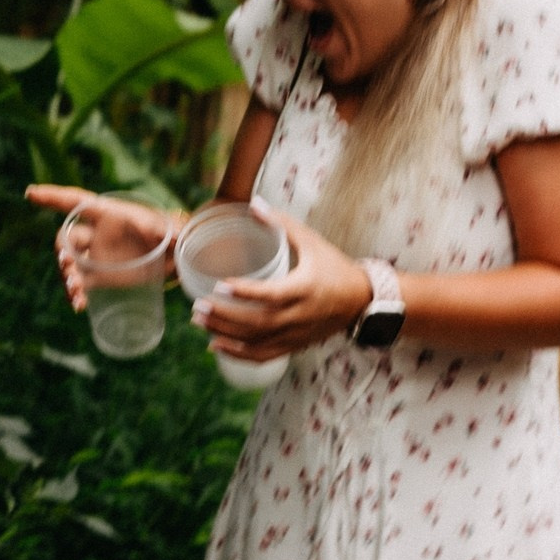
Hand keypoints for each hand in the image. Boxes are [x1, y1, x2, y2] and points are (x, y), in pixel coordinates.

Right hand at [25, 184, 179, 311]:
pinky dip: (77, 294)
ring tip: (75, 290)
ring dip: (67, 275)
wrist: (177, 256)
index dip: (52, 197)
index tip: (30, 193)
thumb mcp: (169, 230)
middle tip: (68, 265)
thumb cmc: (171, 233)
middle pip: (69, 238)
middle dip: (63, 251)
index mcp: (107, 215)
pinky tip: (79, 305)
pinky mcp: (102, 276)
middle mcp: (96, 233)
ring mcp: (96, 255)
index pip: (75, 201)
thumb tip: (168, 234)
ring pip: (71, 263)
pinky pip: (81, 283)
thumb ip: (168, 231)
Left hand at [196, 203, 372, 360]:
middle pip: (256, 323)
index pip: (271, 295)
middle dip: (224, 317)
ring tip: (200, 321)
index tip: (219, 284)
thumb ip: (282, 223)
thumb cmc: (335, 267)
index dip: (245, 292)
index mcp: (304, 288)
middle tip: (197, 307)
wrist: (362, 300)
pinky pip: (263, 355)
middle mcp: (299, 315)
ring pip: (256, 341)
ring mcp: (296, 334)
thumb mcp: (313, 242)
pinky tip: (216, 345)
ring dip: (225, 334)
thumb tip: (253, 204)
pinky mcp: (294, 345)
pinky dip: (238, 354)